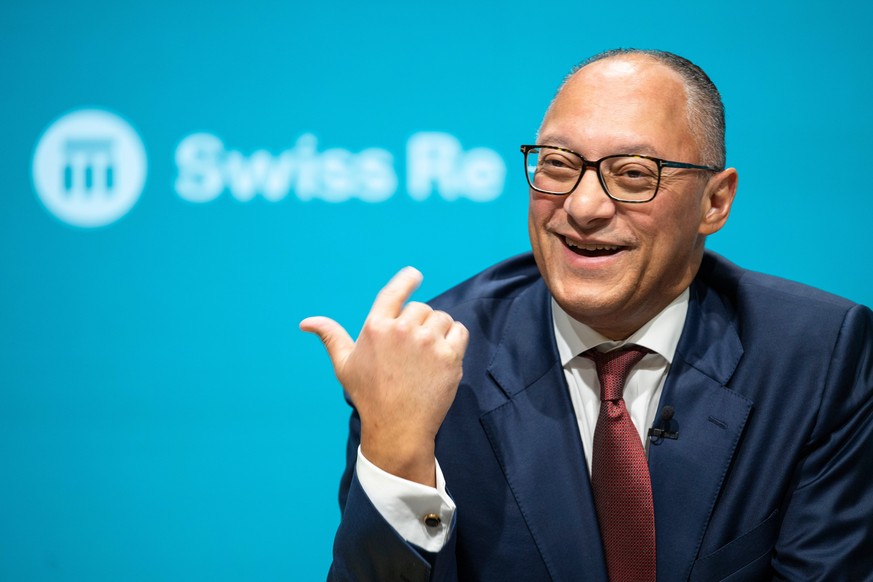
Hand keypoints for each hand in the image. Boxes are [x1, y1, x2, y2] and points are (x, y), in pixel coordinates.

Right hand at [300, 267, 468, 485]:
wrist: (397, 427)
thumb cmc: (369, 396)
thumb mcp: (344, 365)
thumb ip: (331, 337)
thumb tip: (306, 322)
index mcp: (376, 327)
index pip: (394, 292)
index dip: (407, 279)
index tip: (415, 275)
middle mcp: (402, 330)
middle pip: (421, 308)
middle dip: (420, 323)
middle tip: (414, 349)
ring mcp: (427, 342)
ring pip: (442, 319)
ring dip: (438, 331)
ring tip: (427, 356)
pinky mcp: (450, 356)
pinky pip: (459, 331)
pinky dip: (455, 340)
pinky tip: (443, 356)